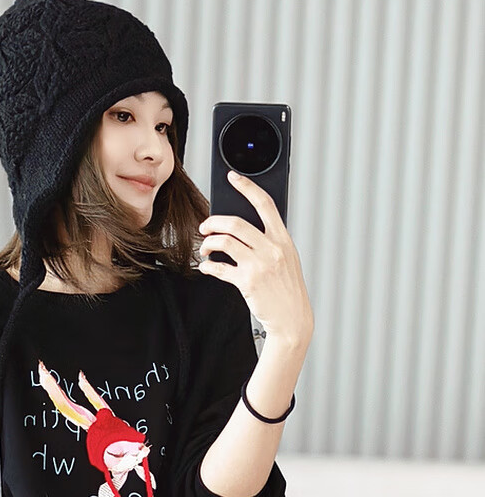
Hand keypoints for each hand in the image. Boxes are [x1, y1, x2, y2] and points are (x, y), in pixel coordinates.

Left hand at [198, 171, 313, 348]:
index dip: (247, 187)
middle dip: (213, 222)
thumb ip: (269, 243)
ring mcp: (260, 265)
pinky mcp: (248, 282)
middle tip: (205, 228)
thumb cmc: (287, 290)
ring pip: (224, 242)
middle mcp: (272, 249)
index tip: (233, 177)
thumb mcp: (287, 260)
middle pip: (235, 223)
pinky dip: (208, 267)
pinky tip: (207, 267)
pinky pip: (220, 268)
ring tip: (205, 250)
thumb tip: (242, 230)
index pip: (265, 204)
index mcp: (283, 239)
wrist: (292, 319)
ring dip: (208, 244)